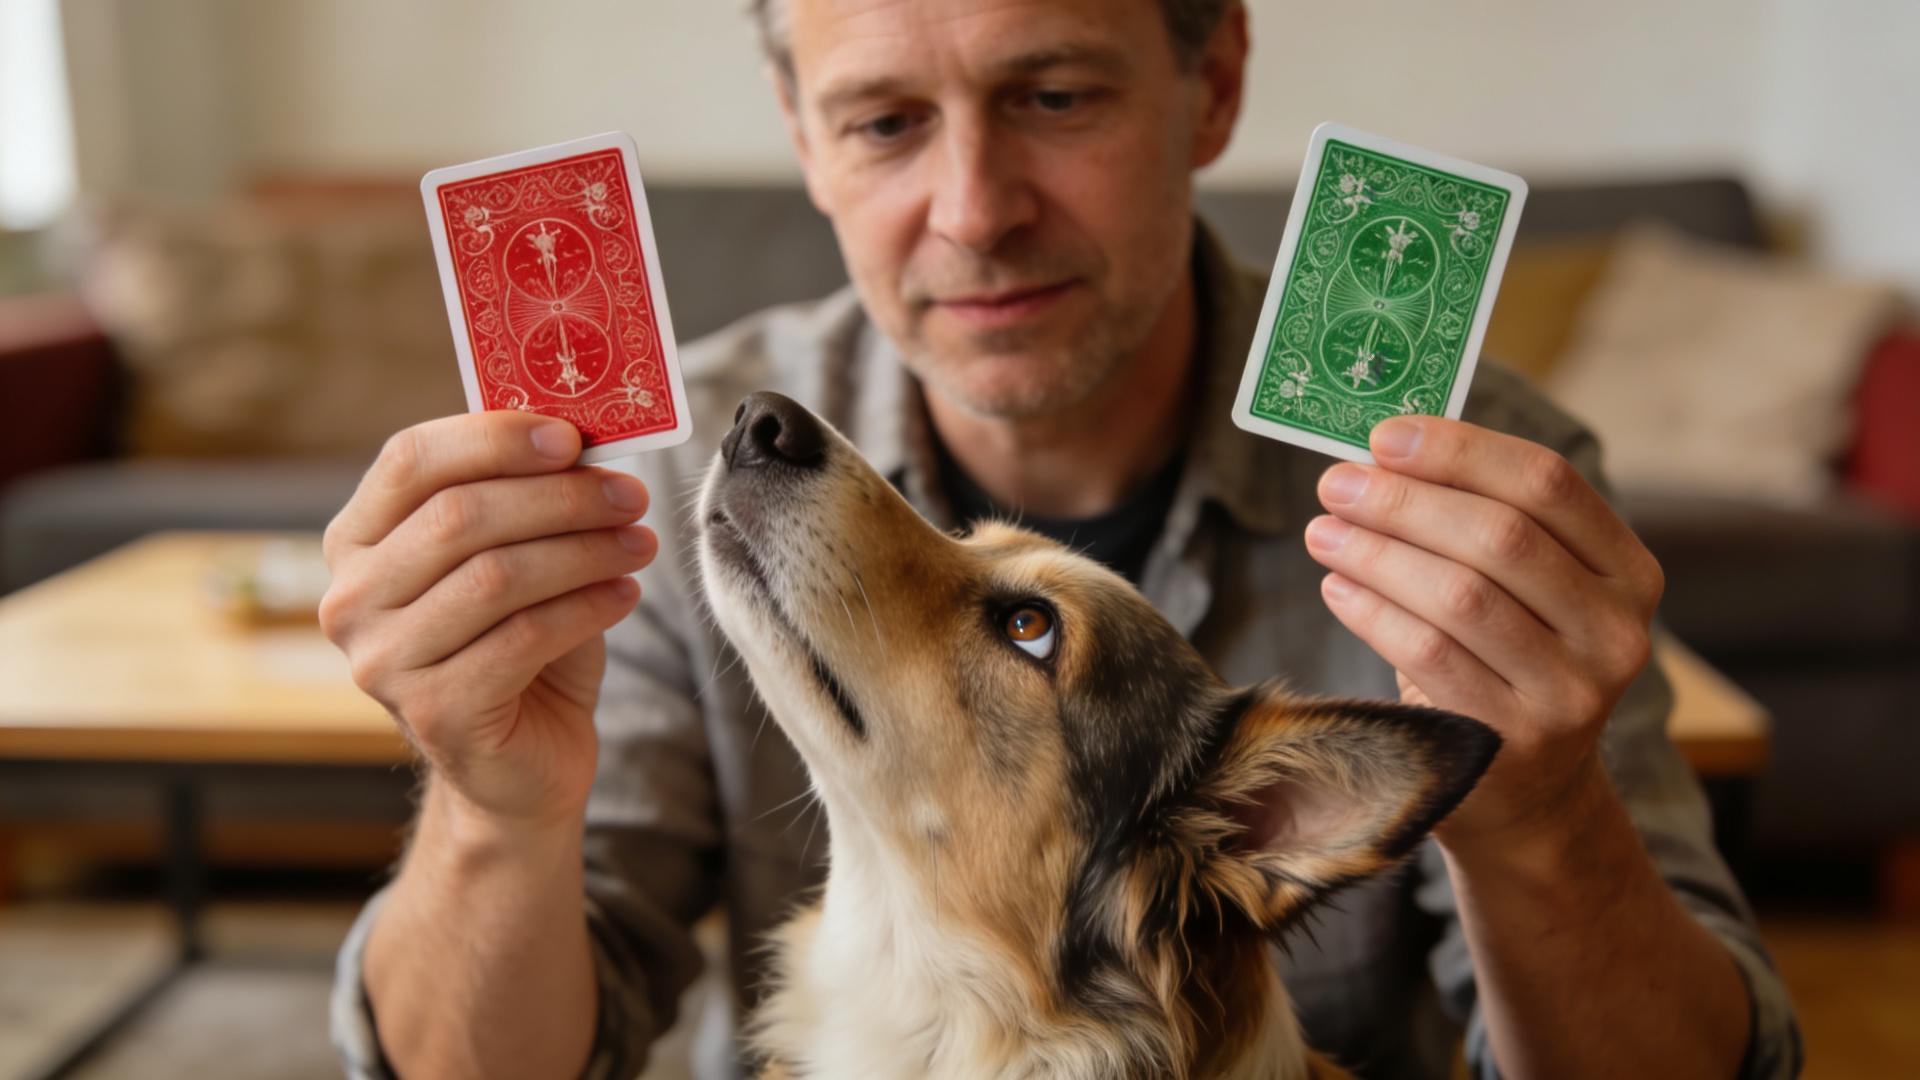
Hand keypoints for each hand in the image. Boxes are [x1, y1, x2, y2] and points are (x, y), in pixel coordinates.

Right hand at [319, 412, 657, 827]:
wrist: (519, 763)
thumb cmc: (519, 645)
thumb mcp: (515, 557)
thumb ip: (524, 497)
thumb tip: (580, 432)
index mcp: (357, 540)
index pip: (411, 460)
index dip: (494, 437)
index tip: (572, 435)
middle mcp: (351, 599)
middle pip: (460, 517)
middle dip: (560, 497)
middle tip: (630, 494)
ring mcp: (382, 660)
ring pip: (495, 576)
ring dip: (583, 550)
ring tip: (641, 543)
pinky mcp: (433, 712)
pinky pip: (523, 637)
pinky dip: (587, 606)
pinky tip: (626, 592)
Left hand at [1302, 416, 1664, 847]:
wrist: (1529, 794)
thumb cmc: (1506, 661)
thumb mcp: (1521, 591)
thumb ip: (1477, 520)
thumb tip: (1381, 452)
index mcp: (1628, 573)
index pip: (1548, 484)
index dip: (1461, 451)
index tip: (1385, 436)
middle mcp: (1615, 632)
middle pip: (1500, 537)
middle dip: (1405, 501)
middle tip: (1336, 483)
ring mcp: (1571, 694)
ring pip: (1460, 596)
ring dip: (1377, 552)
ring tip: (1322, 531)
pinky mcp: (1512, 741)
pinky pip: (1428, 655)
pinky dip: (1372, 610)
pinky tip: (1337, 586)